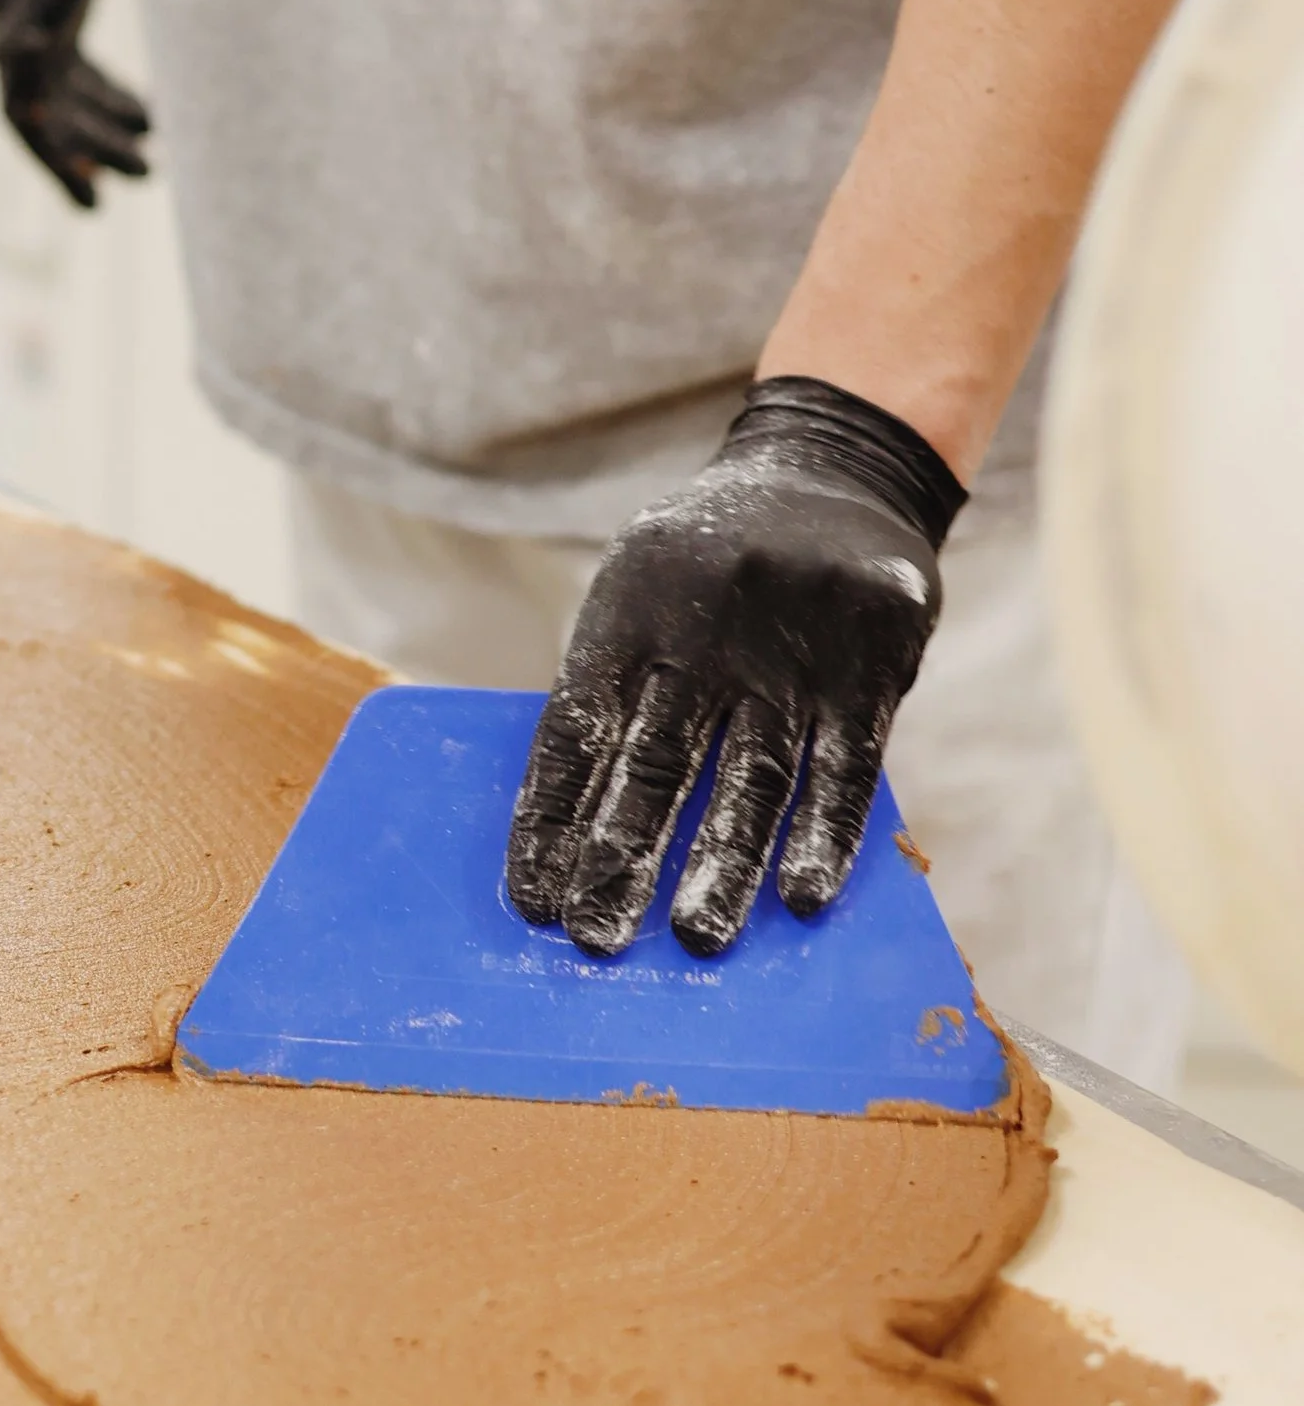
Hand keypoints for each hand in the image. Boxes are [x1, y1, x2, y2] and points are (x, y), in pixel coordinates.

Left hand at [505, 377, 965, 959]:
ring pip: (751, 773)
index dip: (552, 819)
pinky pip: (844, 763)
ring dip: (723, 864)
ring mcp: (790, 646)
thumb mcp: (641, 584)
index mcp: (628, 610)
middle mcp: (703, 626)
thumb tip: (566, 822)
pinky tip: (803, 896)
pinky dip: (824, 833)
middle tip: (595, 940)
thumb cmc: (710, 558)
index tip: (534, 903)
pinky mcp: (870, 661)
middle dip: (622, 856)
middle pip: (656, 760)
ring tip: (696, 939)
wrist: (834, 465)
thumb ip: (615, 682)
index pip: (575, 729)